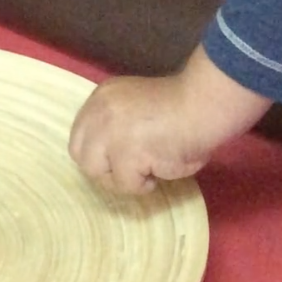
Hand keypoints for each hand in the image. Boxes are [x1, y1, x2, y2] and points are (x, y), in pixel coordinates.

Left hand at [69, 45, 271, 195]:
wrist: (202, 106)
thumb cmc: (179, 106)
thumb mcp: (135, 106)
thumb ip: (117, 123)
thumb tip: (108, 157)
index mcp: (102, 97)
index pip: (79, 133)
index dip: (96, 153)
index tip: (115, 161)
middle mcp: (99, 112)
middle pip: (80, 154)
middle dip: (103, 169)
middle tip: (130, 171)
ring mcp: (109, 133)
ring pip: (96, 172)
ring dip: (122, 178)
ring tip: (148, 170)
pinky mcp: (125, 154)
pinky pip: (126, 183)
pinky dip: (144, 184)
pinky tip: (160, 169)